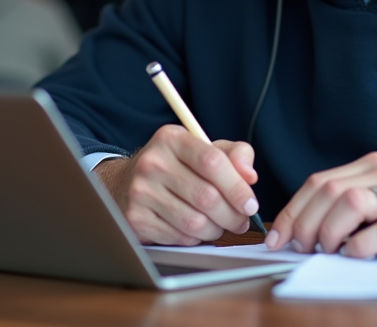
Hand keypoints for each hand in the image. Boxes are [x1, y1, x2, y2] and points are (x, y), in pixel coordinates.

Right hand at [96, 125, 260, 244]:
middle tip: (241, 221)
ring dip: (216, 230)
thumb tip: (250, 176)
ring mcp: (141, 192)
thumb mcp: (203, 149)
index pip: (212, 162)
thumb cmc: (175, 166)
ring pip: (195, 223)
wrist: (125, 183)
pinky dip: (195, 238)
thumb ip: (233, 154)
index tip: (251, 204)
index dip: (237, 187)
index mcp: (172, 139)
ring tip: (220, 225)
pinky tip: (195, 228)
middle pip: (207, 197)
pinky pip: (180, 237)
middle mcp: (153, 162)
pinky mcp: (136, 219)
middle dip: (232, 215)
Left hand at [265, 151, 376, 259]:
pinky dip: (362, 245)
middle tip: (302, 248)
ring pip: (352, 202)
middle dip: (306, 224)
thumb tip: (299, 231)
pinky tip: (356, 254)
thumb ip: (346, 205)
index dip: (293, 211)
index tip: (277, 237)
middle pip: (330, 191)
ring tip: (330, 250)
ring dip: (330, 231)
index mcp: (370, 166)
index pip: (319, 182)